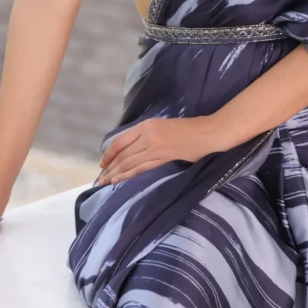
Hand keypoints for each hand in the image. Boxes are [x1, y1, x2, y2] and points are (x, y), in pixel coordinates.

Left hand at [98, 115, 223, 184]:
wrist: (207, 133)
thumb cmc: (188, 129)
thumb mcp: (163, 126)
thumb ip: (146, 135)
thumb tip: (130, 149)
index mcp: (147, 125)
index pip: (120, 141)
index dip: (108, 154)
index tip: (102, 163)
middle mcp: (148, 135)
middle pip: (122, 154)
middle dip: (109, 167)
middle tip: (100, 178)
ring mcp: (155, 147)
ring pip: (129, 162)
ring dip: (115, 173)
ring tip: (105, 182)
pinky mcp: (163, 158)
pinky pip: (141, 168)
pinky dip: (128, 174)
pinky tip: (119, 180)